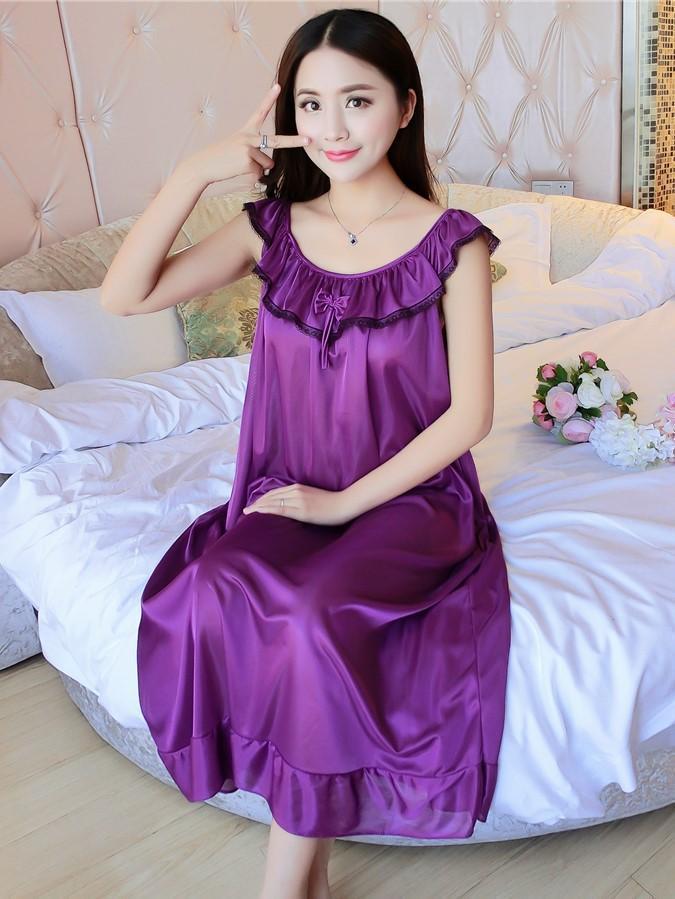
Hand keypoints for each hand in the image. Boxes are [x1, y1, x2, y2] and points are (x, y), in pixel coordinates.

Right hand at [181, 83, 309, 185]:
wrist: (205, 164)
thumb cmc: (222, 158)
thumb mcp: (239, 150)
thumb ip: (257, 153)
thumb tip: (271, 164)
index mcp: (246, 130)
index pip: (260, 111)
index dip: (269, 98)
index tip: (278, 86)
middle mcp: (249, 137)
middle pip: (277, 140)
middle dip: (294, 141)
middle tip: (308, 140)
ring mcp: (249, 149)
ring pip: (266, 164)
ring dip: (256, 168)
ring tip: (239, 165)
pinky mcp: (248, 162)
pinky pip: (259, 173)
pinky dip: (251, 176)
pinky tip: (238, 170)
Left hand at [242, 484, 356, 526]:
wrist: (344, 504)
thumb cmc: (331, 503)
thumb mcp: (313, 497)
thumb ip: (301, 499)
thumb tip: (290, 507)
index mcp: (298, 487)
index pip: (275, 492)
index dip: (263, 499)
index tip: (254, 504)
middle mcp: (296, 491)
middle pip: (271, 496)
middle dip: (257, 503)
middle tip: (246, 510)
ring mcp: (298, 500)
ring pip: (273, 502)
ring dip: (258, 507)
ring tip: (248, 513)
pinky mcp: (302, 510)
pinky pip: (280, 510)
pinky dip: (267, 510)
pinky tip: (259, 513)